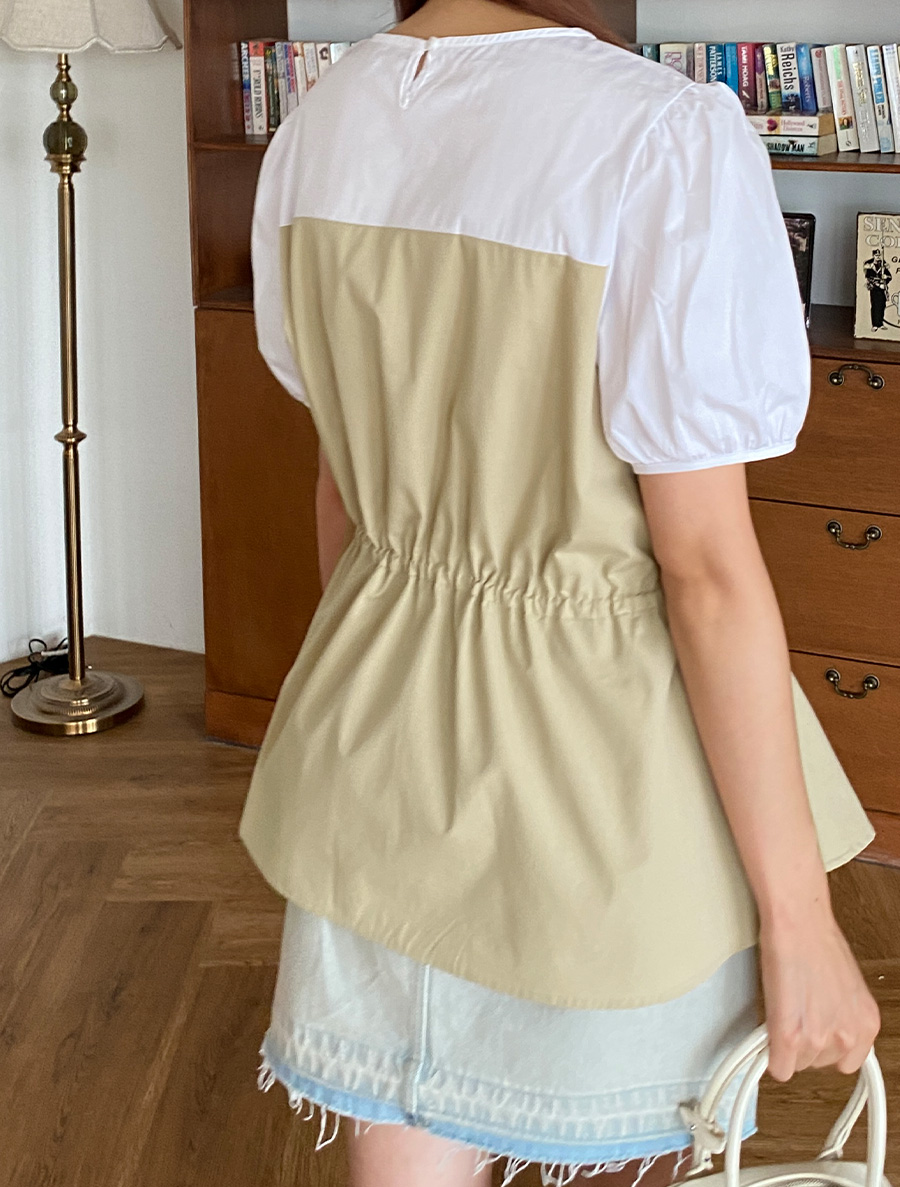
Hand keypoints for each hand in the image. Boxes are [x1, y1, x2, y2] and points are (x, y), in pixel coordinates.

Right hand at [759, 906, 880, 1081]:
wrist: (798, 922)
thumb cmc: (816, 941)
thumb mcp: (844, 987)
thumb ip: (840, 1014)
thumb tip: (825, 1024)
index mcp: (866, 1023)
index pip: (847, 1061)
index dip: (825, 1045)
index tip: (814, 1035)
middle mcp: (848, 1035)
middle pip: (820, 1064)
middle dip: (804, 1044)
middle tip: (795, 1015)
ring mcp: (819, 1038)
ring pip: (797, 1065)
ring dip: (786, 1045)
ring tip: (783, 1011)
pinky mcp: (790, 1035)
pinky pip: (778, 1067)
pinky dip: (769, 1055)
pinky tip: (767, 1034)